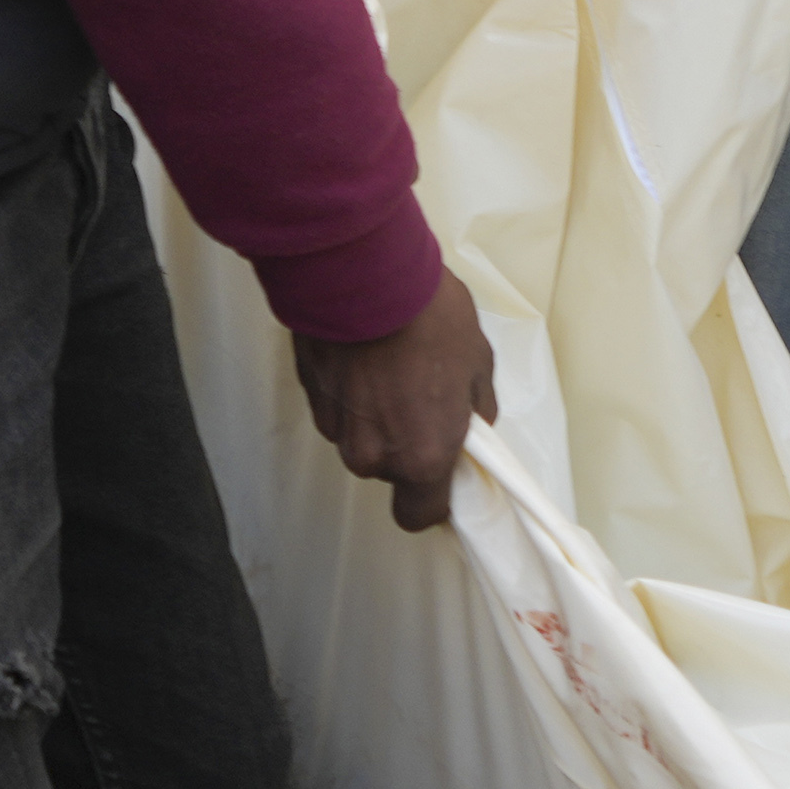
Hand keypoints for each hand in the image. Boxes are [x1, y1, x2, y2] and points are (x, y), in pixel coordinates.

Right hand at [294, 266, 495, 533]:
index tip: (444, 471)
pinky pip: (337, 411)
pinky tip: (365, 355)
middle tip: (422, 396)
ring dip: (375, 416)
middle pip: (388, 470)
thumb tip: (473, 424)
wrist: (361, 272)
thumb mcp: (478, 361)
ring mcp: (336, 428)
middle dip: (404, 442)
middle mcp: (373, 454)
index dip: (432, 498)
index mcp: (421, 456)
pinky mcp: (311, 397)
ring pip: (361, 439)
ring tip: (392, 367)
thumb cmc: (428, 317)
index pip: (419, 515)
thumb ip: (476, 408)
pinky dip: (350, 393)